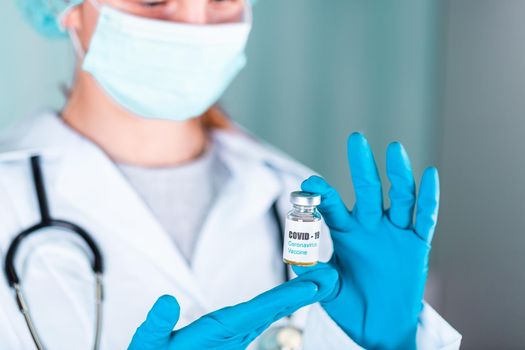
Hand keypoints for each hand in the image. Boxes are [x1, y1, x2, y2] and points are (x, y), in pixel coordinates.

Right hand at [128, 267, 337, 349]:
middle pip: (274, 308)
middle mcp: (235, 332)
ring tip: (324, 279)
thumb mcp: (150, 345)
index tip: (313, 287)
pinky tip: (299, 293)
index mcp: (221, 331)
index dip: (287, 297)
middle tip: (333, 276)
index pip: (259, 310)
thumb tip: (168, 301)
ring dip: (297, 294)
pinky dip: (281, 300)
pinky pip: (262, 314)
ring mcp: (236, 333)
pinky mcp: (233, 332)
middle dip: (304, 292)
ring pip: (271, 311)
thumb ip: (157, 325)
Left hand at [294, 133, 439, 349]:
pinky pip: (425, 219)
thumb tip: (297, 261)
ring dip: (398, 174)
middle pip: (368, 190)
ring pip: (400, 197)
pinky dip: (429, 198)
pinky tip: (430, 173)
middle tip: (355, 139)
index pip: (333, 208)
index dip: (323, 195)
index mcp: (345, 233)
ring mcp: (395, 233)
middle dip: (361, 166)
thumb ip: (314, 274)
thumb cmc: (349, 302)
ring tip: (394, 148)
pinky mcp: (417, 245)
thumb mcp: (326, 288)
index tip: (310, 182)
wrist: (377, 324)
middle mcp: (370, 226)